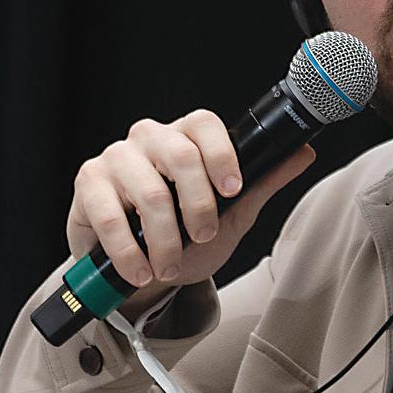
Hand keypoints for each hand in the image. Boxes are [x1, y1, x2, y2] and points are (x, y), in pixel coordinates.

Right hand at [66, 109, 314, 299]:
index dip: (221, 153)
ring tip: (171, 264)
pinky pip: (110, 215)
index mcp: (186, 135)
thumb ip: (263, 181)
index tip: (234, 189)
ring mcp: (116, 157)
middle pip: (179, 155)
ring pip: (148, 190)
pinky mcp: (88, 184)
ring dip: (165, 237)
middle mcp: (150, 137)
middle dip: (199, 204)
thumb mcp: (232, 209)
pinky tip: (142, 269)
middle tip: (204, 236)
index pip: (204, 123)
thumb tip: (304, 153)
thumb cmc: (186, 230)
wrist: (141, 266)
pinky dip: (129, 251)